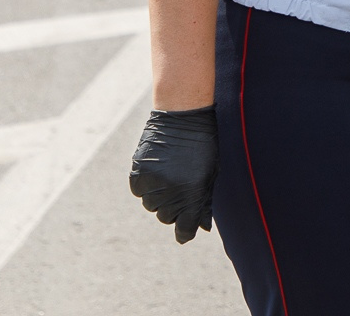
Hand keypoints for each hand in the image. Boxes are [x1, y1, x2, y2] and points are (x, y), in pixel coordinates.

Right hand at [128, 106, 216, 242]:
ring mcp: (153, 183)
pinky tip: (158, 171)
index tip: (185, 233)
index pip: (185, 227)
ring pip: (151, 206)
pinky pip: (139, 192)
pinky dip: (147, 186)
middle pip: (167, 217)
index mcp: (193, 193)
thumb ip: (204, 200)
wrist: (183, 117)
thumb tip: (201, 226)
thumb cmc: (203, 144)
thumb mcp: (211, 173)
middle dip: (175, 209)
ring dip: (160, 198)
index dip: (186, 232)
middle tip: (180, 190)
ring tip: (170, 175)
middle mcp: (171, 192)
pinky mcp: (138, 173)